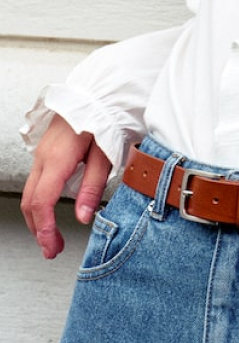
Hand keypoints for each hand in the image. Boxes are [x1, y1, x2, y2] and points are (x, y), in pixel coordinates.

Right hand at [21, 114, 110, 258]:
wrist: (95, 94)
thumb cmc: (103, 118)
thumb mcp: (105, 153)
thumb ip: (93, 185)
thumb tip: (83, 216)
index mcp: (58, 159)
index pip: (42, 202)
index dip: (44, 229)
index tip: (51, 246)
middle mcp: (44, 157)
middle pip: (30, 202)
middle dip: (38, 230)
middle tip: (52, 249)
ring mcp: (41, 154)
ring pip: (29, 193)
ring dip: (36, 218)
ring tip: (50, 236)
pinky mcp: (45, 152)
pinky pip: (35, 182)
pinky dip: (38, 203)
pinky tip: (49, 211)